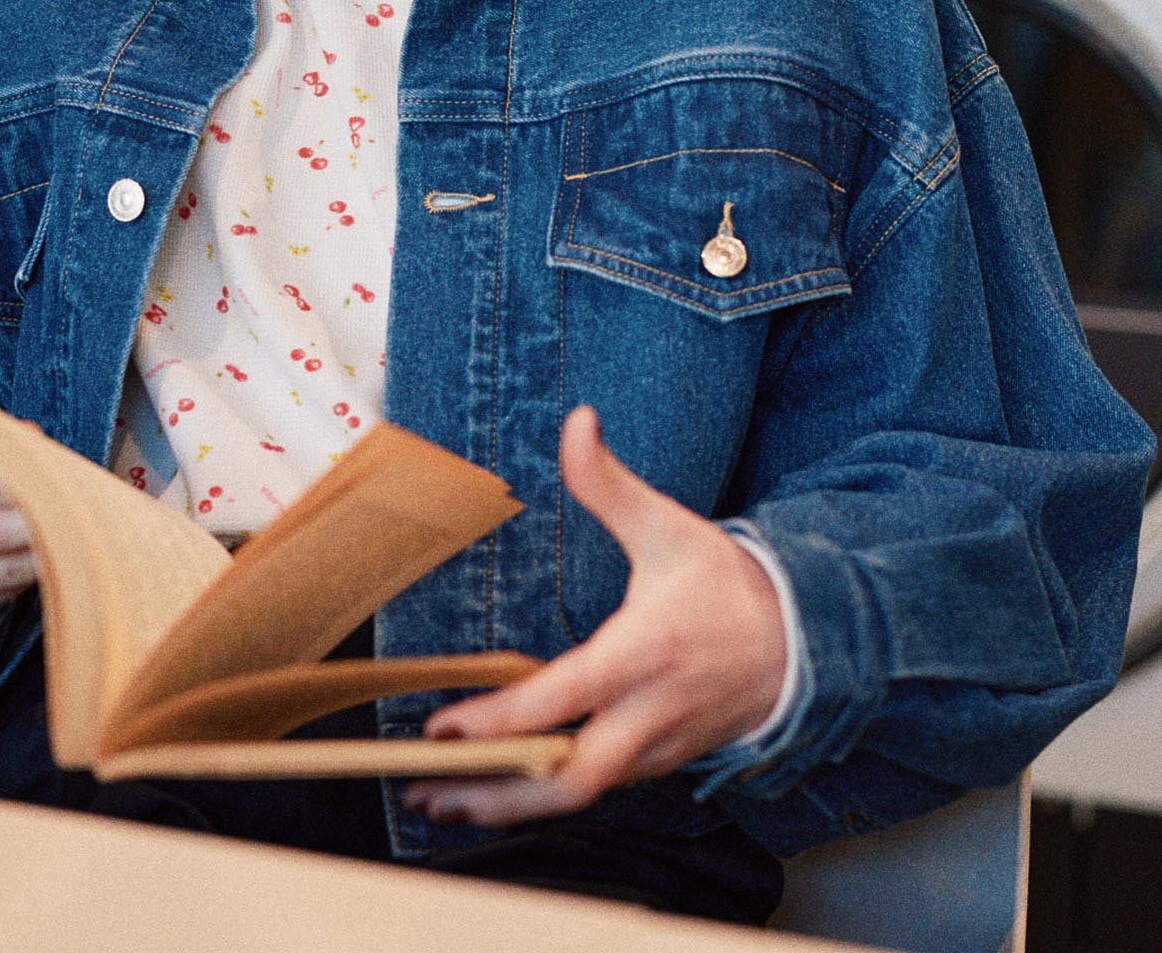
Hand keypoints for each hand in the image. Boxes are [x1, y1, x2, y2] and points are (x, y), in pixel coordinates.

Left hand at [403, 404, 786, 827]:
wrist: (804, 642)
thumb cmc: (725, 584)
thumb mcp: (667, 525)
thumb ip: (609, 481)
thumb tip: (577, 421)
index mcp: (643, 653)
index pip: (560, 700)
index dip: (497, 721)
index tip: (440, 727)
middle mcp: (649, 713)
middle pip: (567, 779)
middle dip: (494, 793)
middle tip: (422, 791)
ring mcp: (656, 748)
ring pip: (578, 795)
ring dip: (508, 804)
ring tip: (440, 802)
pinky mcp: (660, 764)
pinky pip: (596, 790)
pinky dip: (544, 796)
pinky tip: (499, 790)